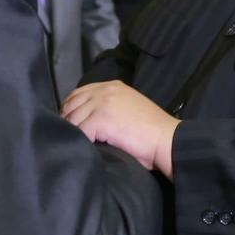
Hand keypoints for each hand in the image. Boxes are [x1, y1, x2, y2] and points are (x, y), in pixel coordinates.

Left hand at [62, 81, 179, 179]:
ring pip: (73, 118)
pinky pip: (79, 131)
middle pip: (72, 103)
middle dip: (67, 120)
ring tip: (73, 144)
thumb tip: (88, 119)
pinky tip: (84, 148)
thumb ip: (109, 106)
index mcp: (112, 86)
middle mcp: (105, 90)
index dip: (70, 108)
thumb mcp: (129, 108)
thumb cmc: (151, 131)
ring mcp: (102, 103)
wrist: (167, 140)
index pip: (79, 93)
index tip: (68, 123)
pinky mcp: (100, 119)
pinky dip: (79, 141)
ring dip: (71, 132)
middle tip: (67, 136)